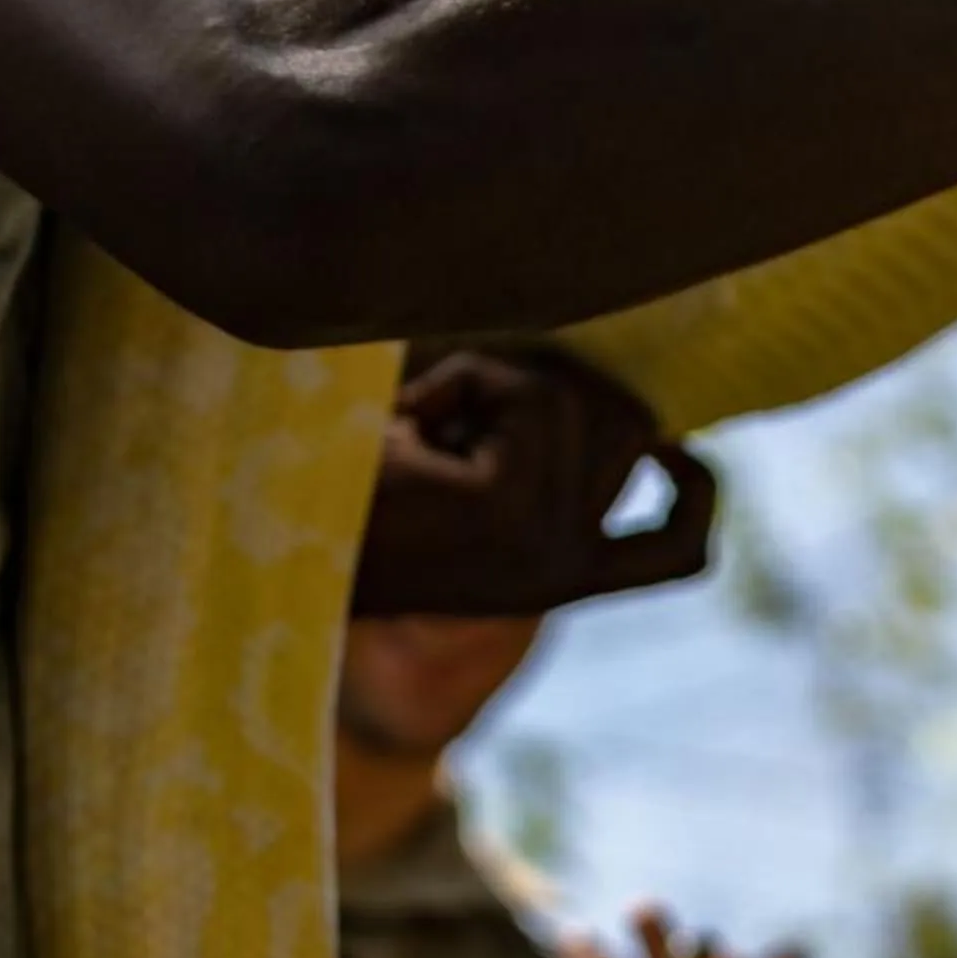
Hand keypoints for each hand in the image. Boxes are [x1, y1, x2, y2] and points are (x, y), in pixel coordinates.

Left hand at [350, 348, 720, 618]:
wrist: (259, 534)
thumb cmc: (342, 488)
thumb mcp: (467, 473)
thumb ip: (545, 448)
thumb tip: (626, 386)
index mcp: (557, 576)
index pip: (679, 553)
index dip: (697, 493)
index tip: (674, 447)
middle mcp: (560, 575)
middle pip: (634, 430)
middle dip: (558, 387)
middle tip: (455, 413)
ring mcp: (541, 550)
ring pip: (585, 399)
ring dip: (501, 381)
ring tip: (422, 423)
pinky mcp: (509, 516)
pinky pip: (536, 398)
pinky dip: (469, 381)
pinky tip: (409, 424)